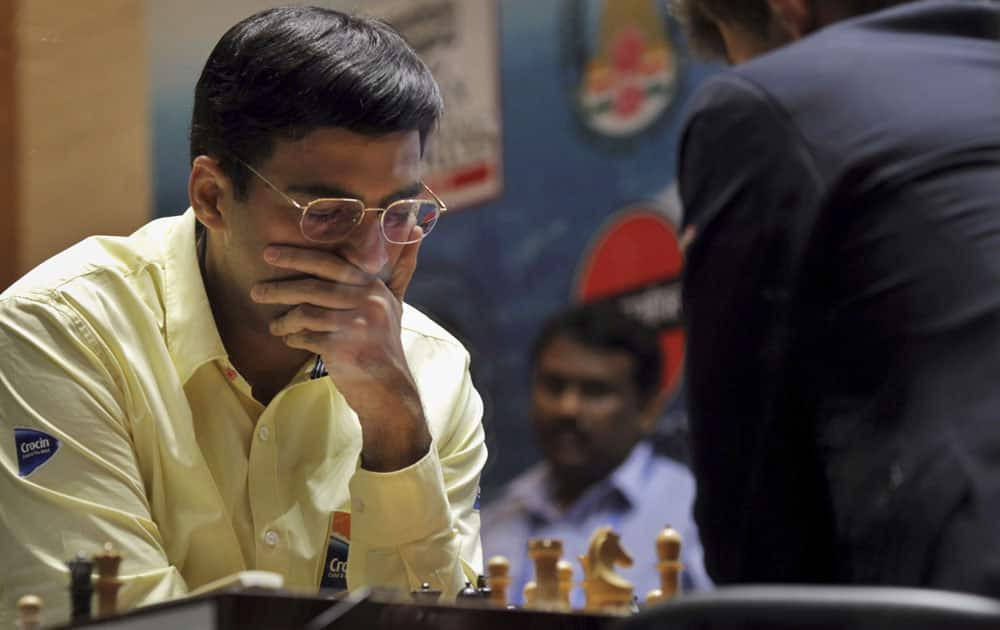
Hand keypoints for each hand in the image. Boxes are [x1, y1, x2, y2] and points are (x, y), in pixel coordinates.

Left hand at [250, 239, 430, 470]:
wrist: (389, 390)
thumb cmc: (383, 345)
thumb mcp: (392, 305)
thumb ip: (398, 270)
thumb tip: (418, 225)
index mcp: (375, 287)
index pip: (331, 264)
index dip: (298, 256)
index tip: (270, 254)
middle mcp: (368, 302)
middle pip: (313, 287)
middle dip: (279, 287)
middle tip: (255, 291)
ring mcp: (356, 325)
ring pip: (306, 313)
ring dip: (283, 320)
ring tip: (274, 325)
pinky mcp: (344, 348)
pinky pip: (306, 337)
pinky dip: (293, 338)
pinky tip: (289, 340)